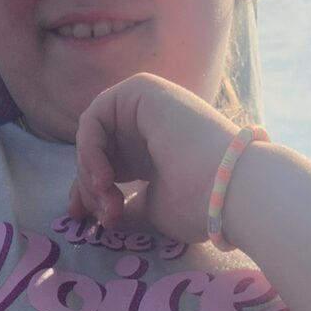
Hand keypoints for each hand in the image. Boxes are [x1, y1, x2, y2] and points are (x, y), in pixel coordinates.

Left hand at [68, 75, 240, 245]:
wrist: (227, 190)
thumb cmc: (198, 205)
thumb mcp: (151, 208)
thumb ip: (124, 204)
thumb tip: (97, 211)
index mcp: (153, 150)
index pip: (108, 165)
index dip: (89, 191)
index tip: (82, 221)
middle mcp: (148, 123)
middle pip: (96, 150)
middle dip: (88, 187)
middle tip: (101, 218)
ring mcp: (146, 102)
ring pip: (91, 135)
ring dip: (89, 173)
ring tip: (108, 203)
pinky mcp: (141, 89)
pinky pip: (94, 118)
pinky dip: (89, 150)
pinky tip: (103, 178)